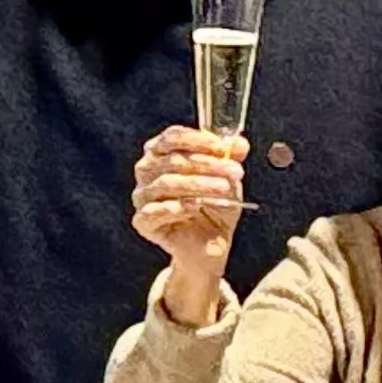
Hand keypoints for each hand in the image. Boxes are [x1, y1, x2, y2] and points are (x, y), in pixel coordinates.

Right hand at [129, 123, 246, 323]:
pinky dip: (177, 207)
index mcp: (162, 153)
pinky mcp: (143, 221)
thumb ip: (230, 159)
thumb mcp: (227, 180)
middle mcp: (146, 171)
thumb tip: (239, 143)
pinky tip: (196, 207)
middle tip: (234, 171)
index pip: (172, 137)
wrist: (209, 245)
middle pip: (172, 160)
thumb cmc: (214, 206)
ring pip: (165, 183)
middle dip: (207, 164)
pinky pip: (155, 211)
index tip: (223, 148)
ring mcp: (142, 196)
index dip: (197, 140)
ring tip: (224, 189)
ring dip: (199, 184)